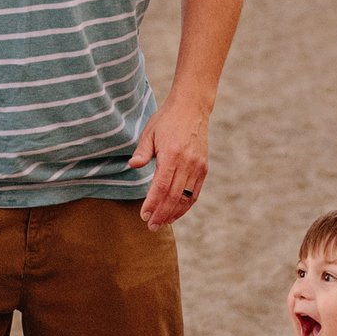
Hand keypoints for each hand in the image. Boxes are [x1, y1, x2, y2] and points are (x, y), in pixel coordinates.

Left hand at [129, 101, 208, 230]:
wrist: (192, 109)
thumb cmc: (167, 120)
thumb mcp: (150, 132)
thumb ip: (142, 152)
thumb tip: (132, 166)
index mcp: (171, 155)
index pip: (161, 187)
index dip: (152, 204)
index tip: (144, 216)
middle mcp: (187, 163)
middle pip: (174, 196)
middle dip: (162, 214)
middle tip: (151, 226)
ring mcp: (198, 167)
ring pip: (186, 198)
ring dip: (174, 213)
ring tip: (163, 223)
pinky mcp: (204, 168)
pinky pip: (195, 193)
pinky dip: (186, 205)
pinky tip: (176, 212)